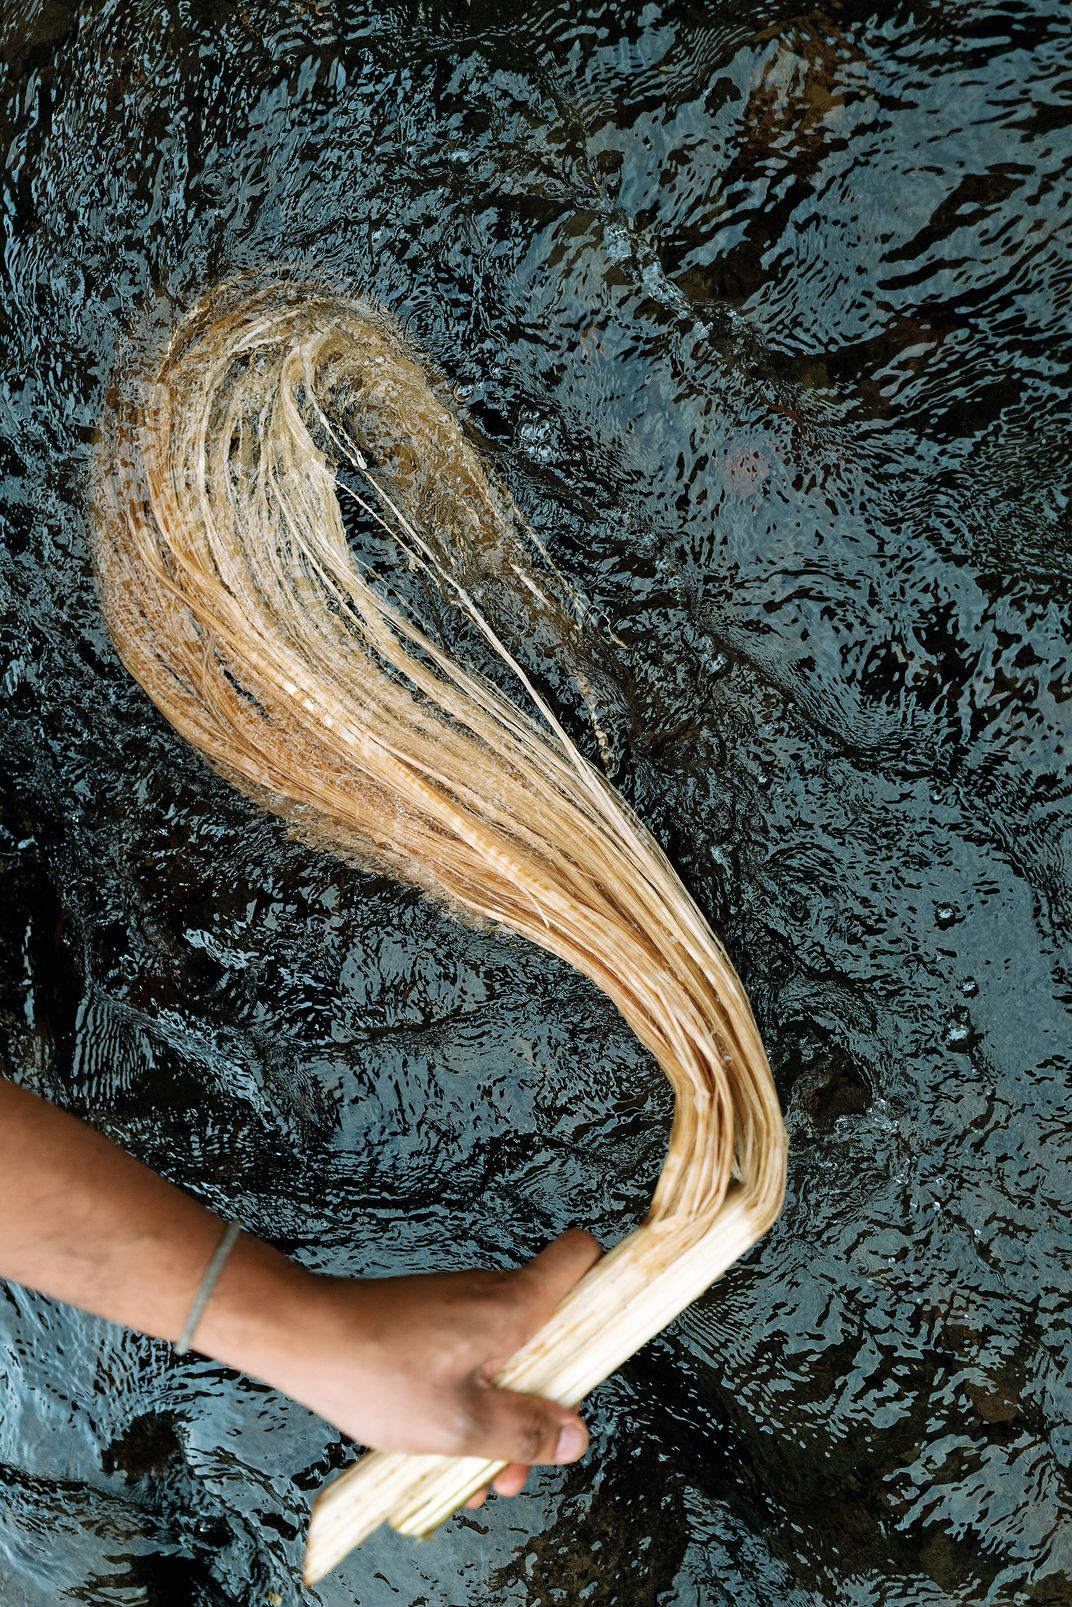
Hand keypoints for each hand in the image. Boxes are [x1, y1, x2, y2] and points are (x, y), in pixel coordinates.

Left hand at [253, 1228, 603, 1504]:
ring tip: (469, 1475)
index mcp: (512, 1308)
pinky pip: (475, 1358)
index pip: (581, 1257)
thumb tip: (576, 1438)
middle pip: (552, 1334)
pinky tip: (441, 1450)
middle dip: (545, 1402)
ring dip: (503, 1413)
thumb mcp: (459, 1425)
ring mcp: (462, 1305)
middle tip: (516, 1463)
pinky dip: (471, 1400)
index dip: (608, 1285)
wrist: (304, 1339)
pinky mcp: (435, 1321)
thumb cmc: (377, 1374)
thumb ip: (523, 1434)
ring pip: (510, 1356)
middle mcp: (493, 1294)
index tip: (609, 1338)